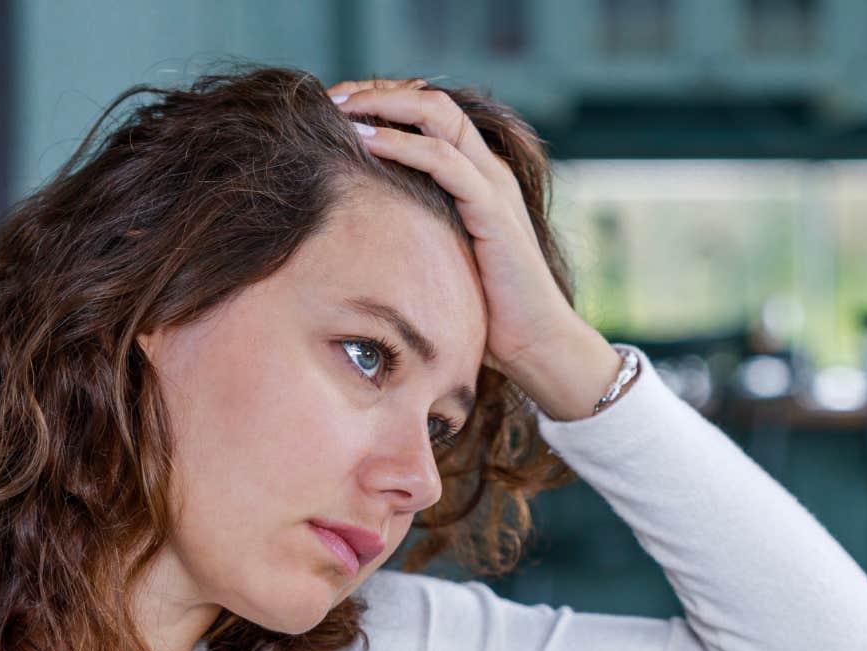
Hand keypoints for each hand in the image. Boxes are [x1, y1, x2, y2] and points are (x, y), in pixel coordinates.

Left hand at [325, 79, 618, 417]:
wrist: (535, 344)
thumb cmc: (486, 310)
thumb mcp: (441, 255)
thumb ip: (415, 228)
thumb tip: (360, 226)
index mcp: (477, 175)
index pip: (429, 113)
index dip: (384, 99)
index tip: (338, 107)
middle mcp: (488, 169)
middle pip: (431, 100)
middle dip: (378, 90)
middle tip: (332, 96)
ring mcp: (493, 185)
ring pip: (439, 115)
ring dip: (384, 104)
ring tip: (340, 108)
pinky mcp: (493, 210)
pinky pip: (445, 161)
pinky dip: (402, 144)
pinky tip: (366, 141)